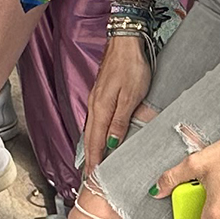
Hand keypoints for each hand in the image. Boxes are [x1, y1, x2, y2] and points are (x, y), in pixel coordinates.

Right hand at [80, 33, 153, 181]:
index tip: (92, 177)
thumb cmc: (131, 66)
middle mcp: (95, 104)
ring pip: (91, 128)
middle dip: (89, 157)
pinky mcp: (101, 92)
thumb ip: (120, 121)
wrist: (126, 41)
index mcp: (101, 108)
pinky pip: (95, 119)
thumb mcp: (131, 96)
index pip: (95, 141)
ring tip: (92, 161)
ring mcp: (97, 98)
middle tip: (88, 175)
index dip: (94, 160)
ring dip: (91, 146)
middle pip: (89, 137)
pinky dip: (95, 132)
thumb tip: (112, 143)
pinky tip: (99, 135)